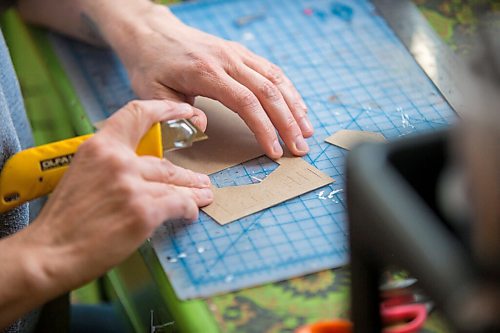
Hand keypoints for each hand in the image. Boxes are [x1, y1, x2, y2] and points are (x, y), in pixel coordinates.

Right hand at [22, 100, 212, 295]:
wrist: (49, 253)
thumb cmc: (64, 220)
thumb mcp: (82, 174)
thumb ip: (109, 164)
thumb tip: (139, 166)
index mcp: (100, 147)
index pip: (138, 114)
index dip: (166, 110)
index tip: (184, 111)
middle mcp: (118, 161)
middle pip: (165, 163)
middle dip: (187, 175)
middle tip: (200, 179)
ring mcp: (132, 186)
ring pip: (175, 184)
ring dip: (193, 192)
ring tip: (204, 194)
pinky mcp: (144, 211)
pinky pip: (179, 205)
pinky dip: (188, 209)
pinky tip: (190, 213)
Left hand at [104, 4, 313, 158]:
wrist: (152, 33)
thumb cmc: (151, 65)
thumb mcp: (151, 92)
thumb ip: (176, 113)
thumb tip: (204, 128)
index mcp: (207, 73)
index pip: (246, 103)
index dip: (264, 129)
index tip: (274, 151)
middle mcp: (228, 60)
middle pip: (268, 93)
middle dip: (288, 123)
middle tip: (299, 148)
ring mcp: (237, 54)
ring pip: (275, 80)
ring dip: (294, 106)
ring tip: (307, 131)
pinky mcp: (241, 53)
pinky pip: (271, 70)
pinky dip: (288, 90)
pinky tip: (297, 106)